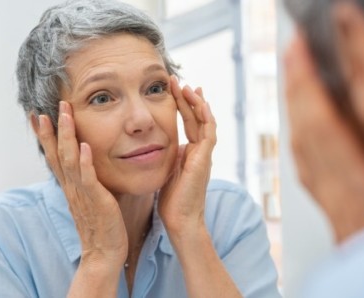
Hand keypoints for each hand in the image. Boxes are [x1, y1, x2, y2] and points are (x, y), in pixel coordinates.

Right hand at [37, 101, 127, 270]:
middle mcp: (71, 187)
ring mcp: (81, 193)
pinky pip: (88, 179)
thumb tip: (88, 164)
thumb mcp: (90, 199)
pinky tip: (84, 146)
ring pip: (69, 160)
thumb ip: (87, 181)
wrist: (104, 253)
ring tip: (65, 114)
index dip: (45, 136)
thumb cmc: (101, 226)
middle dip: (51, 129)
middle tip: (45, 107)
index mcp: (70, 186)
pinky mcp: (96, 201)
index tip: (38, 115)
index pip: (53, 156)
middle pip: (55, 153)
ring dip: (66, 136)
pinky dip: (84, 162)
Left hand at [158, 76, 216, 236]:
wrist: (180, 220)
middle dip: (187, 98)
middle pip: (196, 117)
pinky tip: (198, 102)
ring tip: (186, 85)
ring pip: (205, 121)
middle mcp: (200, 151)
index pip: (187, 123)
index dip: (181, 106)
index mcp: (190, 153)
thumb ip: (165, 156)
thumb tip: (154, 144)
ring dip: (196, 102)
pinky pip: (209, 132)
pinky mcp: (205, 159)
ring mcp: (204, 154)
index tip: (172, 90)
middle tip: (177, 80)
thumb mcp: (165, 171)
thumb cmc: (171, 201)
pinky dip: (205, 115)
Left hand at [284, 32, 363, 241]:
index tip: (301, 55)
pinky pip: (303, 154)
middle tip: (293, 52)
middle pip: (305, 126)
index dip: (309, 87)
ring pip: (301, 137)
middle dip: (297, 85)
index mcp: (353, 182)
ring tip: (295, 73)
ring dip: (295, 102)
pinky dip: (300, 127)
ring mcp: (323, 187)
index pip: (323, 125)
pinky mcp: (322, 192)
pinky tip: (300, 116)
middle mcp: (330, 182)